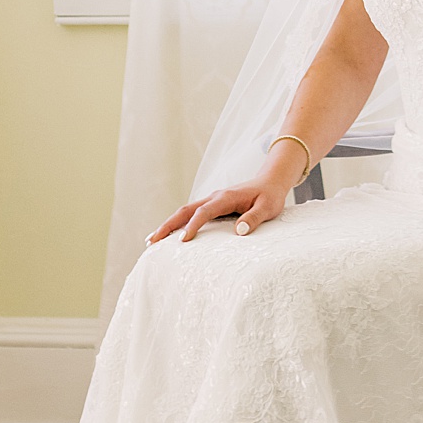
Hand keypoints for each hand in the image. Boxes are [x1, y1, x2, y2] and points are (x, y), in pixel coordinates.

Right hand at [148, 172, 289, 245]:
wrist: (271, 181)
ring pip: (185, 211)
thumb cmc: (270, 196)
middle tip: (151, 241)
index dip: (192, 226)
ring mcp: (212, 200)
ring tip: (151, 240)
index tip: (182, 241)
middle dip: (168, 224)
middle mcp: (215, 196)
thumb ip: (255, 218)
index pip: (204, 212)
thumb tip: (239, 232)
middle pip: (185, 209)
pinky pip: (191, 213)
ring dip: (168, 224)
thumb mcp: (268, 208)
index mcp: (226, 197)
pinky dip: (177, 222)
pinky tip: (170, 235)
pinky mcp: (213, 205)